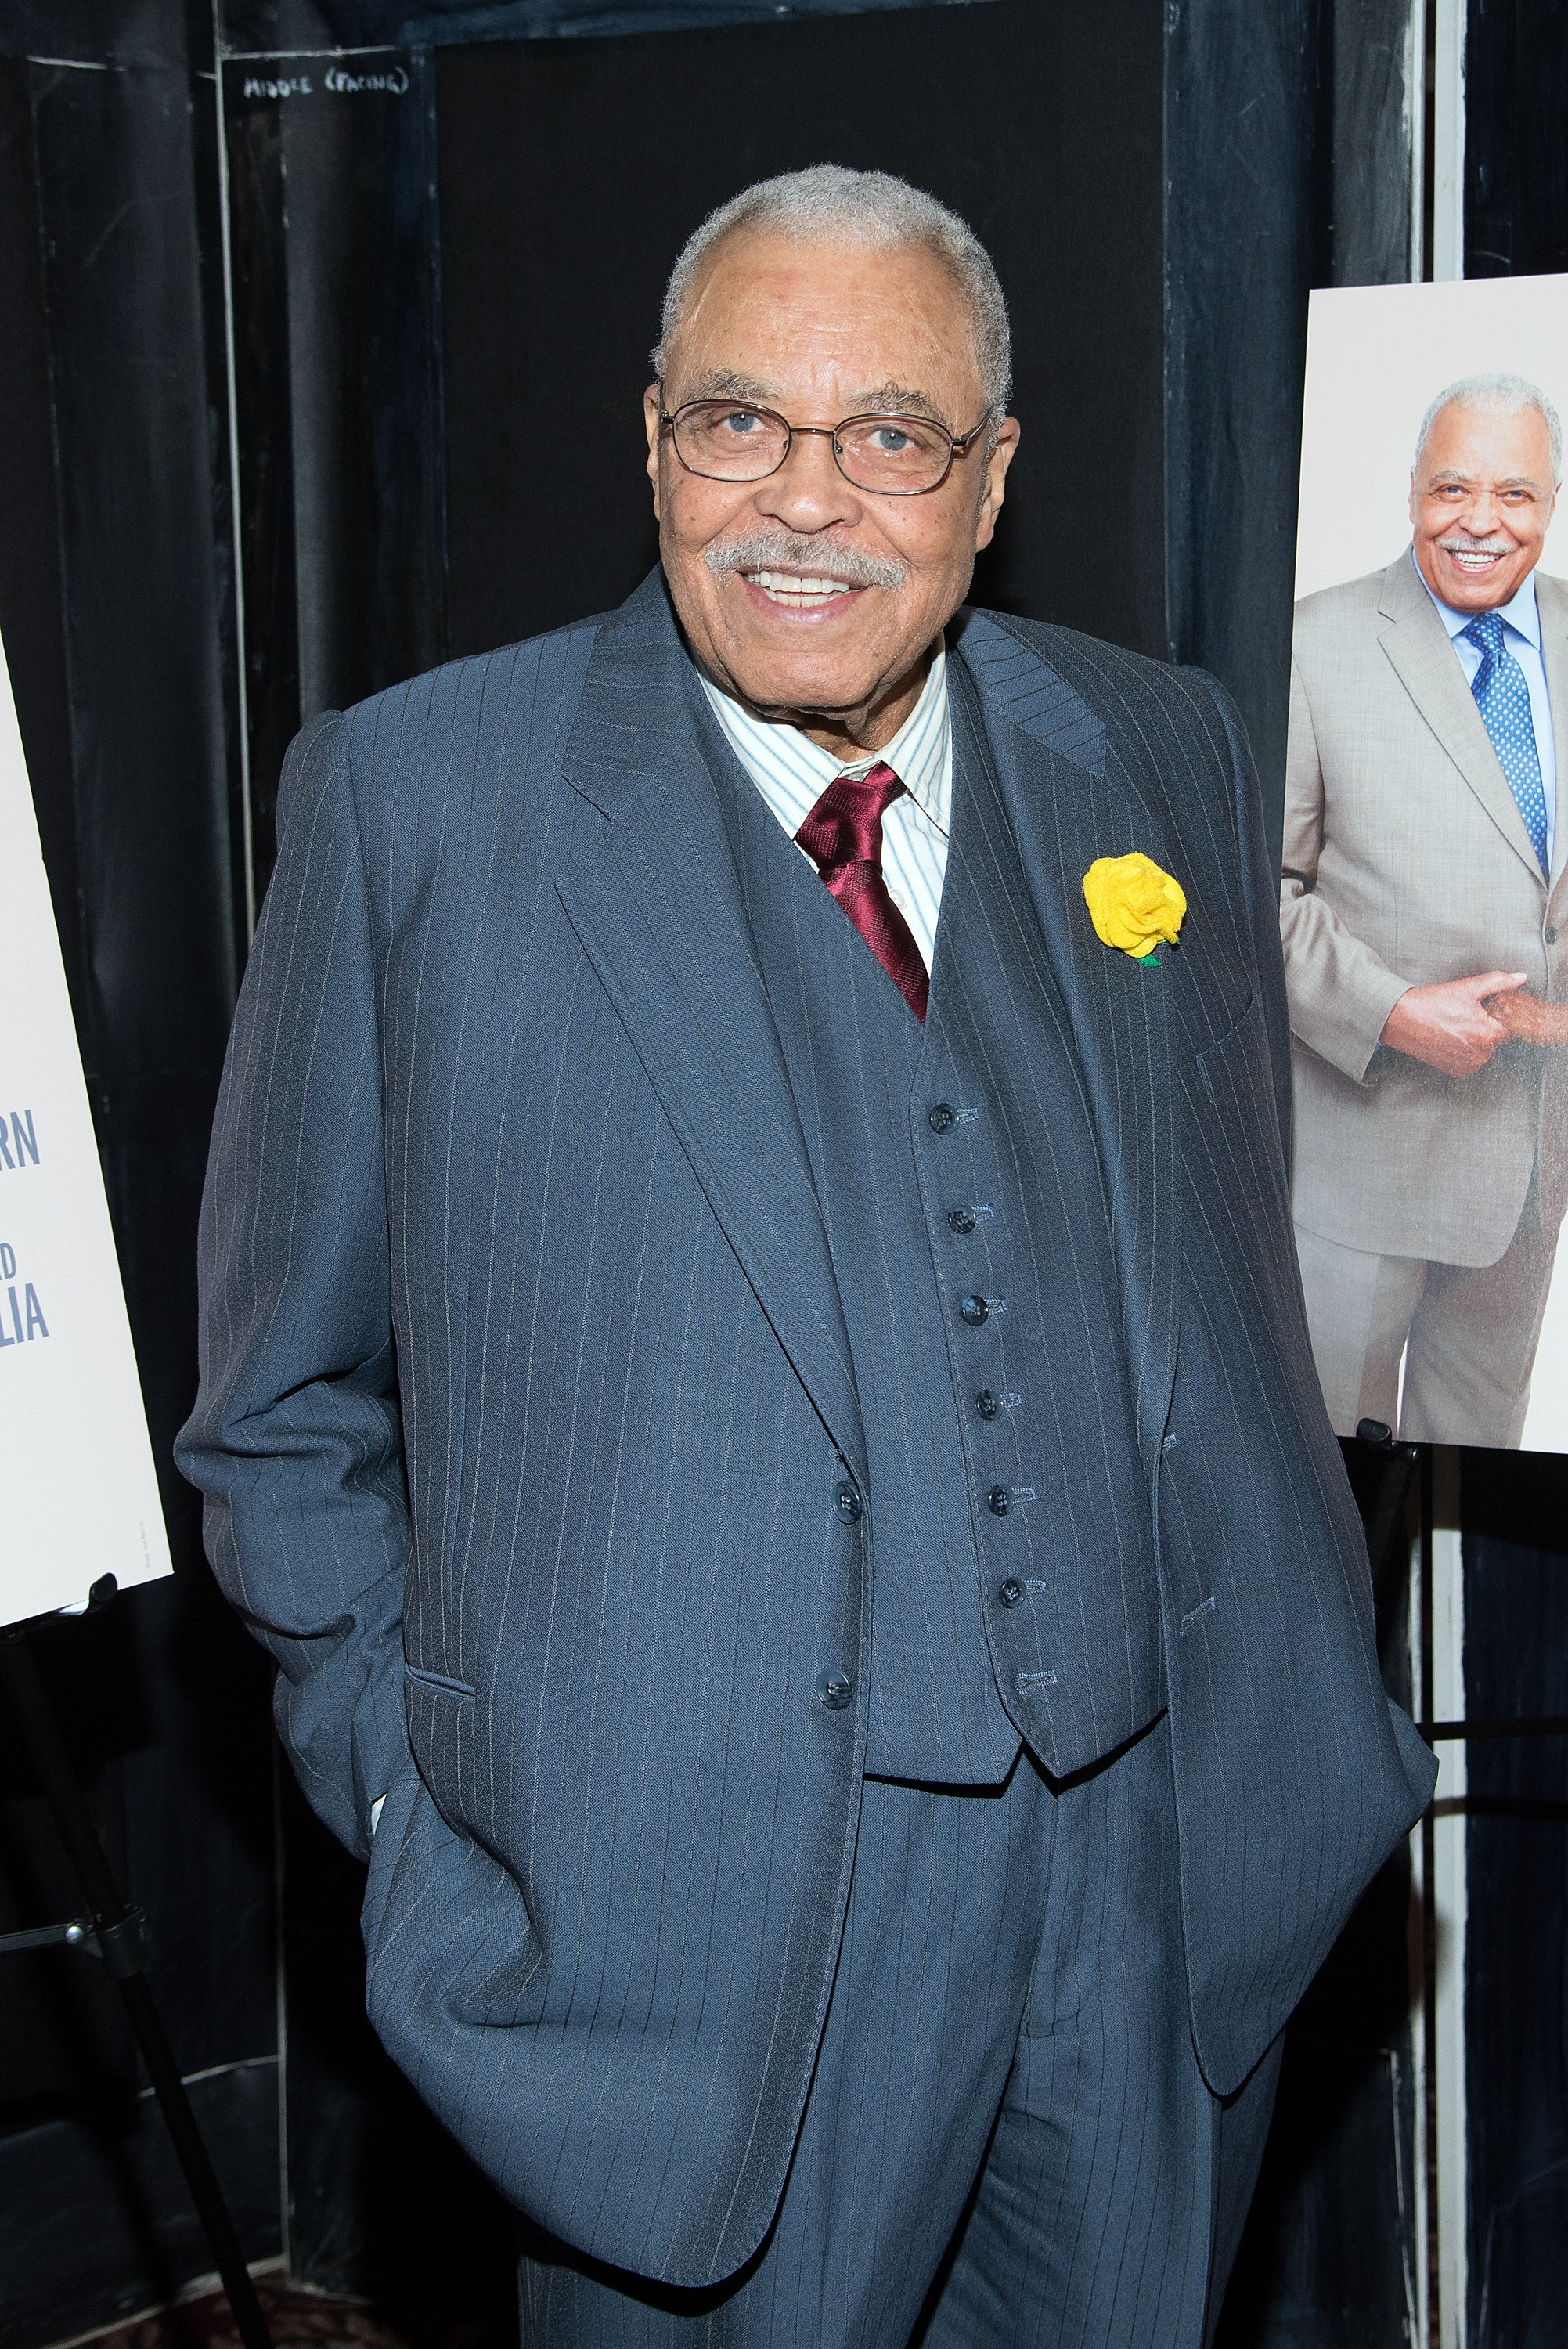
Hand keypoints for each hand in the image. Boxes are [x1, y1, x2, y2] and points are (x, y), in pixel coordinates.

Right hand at [1379, 971, 1528, 1075]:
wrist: (1400, 1020)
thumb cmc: (1430, 1005)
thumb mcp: (1467, 988)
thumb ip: (1498, 983)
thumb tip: (1519, 978)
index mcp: (1486, 1034)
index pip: (1510, 1028)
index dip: (1500, 1017)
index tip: (1486, 1010)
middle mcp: (1478, 1054)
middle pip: (1496, 1040)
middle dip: (1487, 1027)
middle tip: (1466, 1015)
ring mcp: (1466, 1064)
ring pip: (1484, 1051)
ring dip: (1476, 1040)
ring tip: (1456, 1025)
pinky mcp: (1454, 1070)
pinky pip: (1471, 1061)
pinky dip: (1465, 1051)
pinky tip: (1451, 1037)